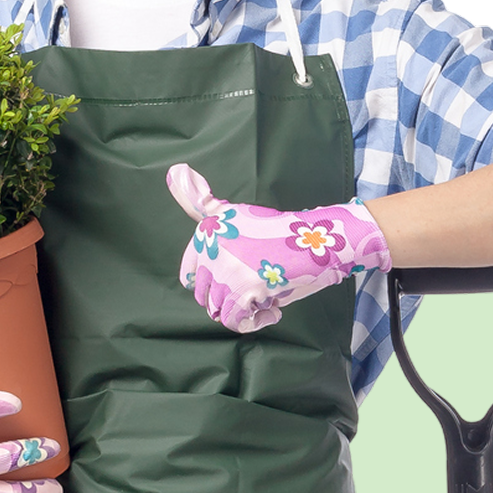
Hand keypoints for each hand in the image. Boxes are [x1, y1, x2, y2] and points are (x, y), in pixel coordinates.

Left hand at [167, 163, 391, 333]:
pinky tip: (274, 311)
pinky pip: (235, 321)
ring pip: (220, 311)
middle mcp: (211, 248)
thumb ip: (200, 200)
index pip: (188, 278)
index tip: (237, 282)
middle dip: (230, 300)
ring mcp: (225, 269)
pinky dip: (255, 322)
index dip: (213, 287)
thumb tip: (176, 169)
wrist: (317, 239)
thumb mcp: (234, 213)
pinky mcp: (243, 289)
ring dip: (245, 311)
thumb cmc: (278, 231)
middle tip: (258, 288)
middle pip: (206, 297)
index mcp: (207, 231)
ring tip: (267, 296)